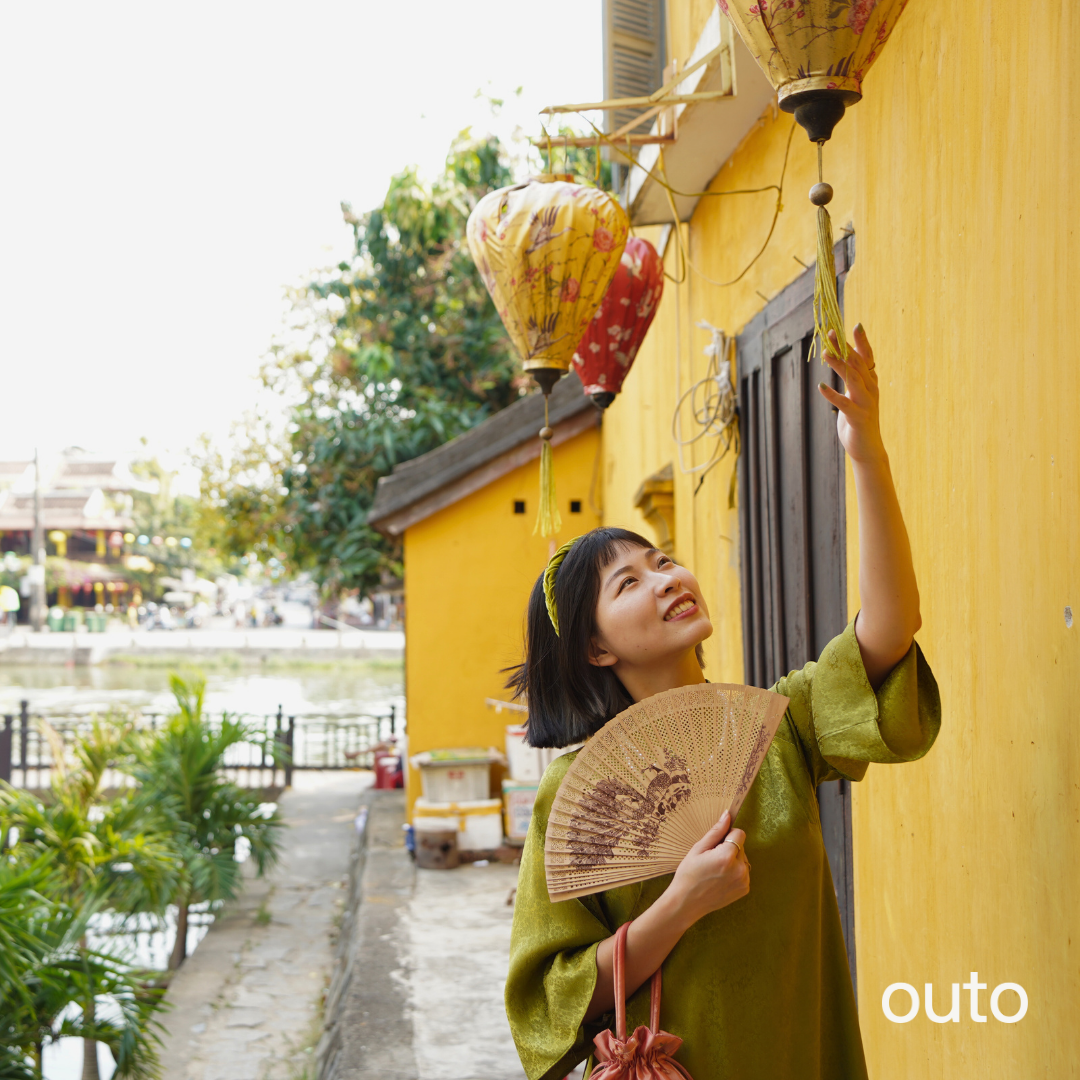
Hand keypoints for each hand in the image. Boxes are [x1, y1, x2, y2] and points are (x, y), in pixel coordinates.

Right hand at [667, 810, 749, 925]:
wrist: (686, 903)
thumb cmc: (688, 874)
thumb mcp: (698, 849)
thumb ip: (716, 831)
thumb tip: (727, 814)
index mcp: (727, 856)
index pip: (739, 833)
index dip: (727, 835)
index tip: (716, 844)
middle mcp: (740, 869)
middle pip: (741, 847)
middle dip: (729, 848)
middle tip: (712, 859)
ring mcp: (744, 881)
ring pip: (742, 859)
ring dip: (733, 860)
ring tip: (715, 870)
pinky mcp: (744, 889)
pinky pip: (743, 872)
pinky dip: (734, 872)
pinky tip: (720, 878)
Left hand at [817, 324, 885, 464]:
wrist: (867, 448)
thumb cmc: (858, 419)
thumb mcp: (856, 394)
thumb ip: (853, 377)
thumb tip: (842, 357)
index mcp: (871, 382)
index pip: (868, 357)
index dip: (862, 341)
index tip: (855, 325)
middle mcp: (871, 389)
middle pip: (858, 363)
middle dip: (845, 347)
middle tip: (831, 333)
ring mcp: (866, 403)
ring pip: (852, 379)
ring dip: (838, 365)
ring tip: (825, 353)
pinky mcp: (858, 417)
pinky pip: (844, 403)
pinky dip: (832, 395)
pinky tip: (820, 386)